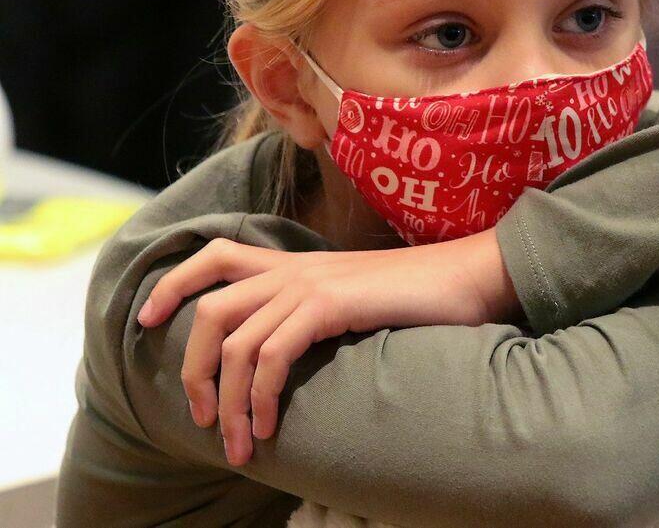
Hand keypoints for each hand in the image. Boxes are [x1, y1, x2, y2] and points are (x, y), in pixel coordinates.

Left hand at [135, 229, 518, 465]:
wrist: (471, 277)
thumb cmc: (425, 297)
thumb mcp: (358, 300)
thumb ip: (320, 313)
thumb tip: (293, 353)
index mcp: (298, 264)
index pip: (215, 254)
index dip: (174, 282)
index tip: (149, 318)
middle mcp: (295, 269)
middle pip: (209, 308)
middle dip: (192, 367)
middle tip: (203, 416)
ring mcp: (311, 284)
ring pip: (234, 341)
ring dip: (228, 402)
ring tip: (238, 443)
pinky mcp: (329, 304)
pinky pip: (271, 355)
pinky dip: (261, 396)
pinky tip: (271, 426)